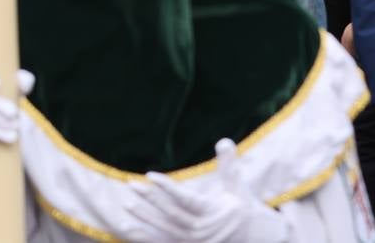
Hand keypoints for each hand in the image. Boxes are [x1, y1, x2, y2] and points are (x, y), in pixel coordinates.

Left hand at [125, 140, 287, 242]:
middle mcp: (202, 230)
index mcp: (213, 213)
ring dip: (145, 217)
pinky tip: (125, 226)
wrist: (248, 237)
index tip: (150, 175)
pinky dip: (143, 236)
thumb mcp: (236, 186)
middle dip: (152, 199)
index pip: (186, 200)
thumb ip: (228, 165)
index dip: (168, 188)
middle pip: (172, 214)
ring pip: (165, 229)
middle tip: (132, 184)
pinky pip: (161, 242)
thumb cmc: (238, 205)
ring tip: (127, 203)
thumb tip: (224, 141)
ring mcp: (193, 240)